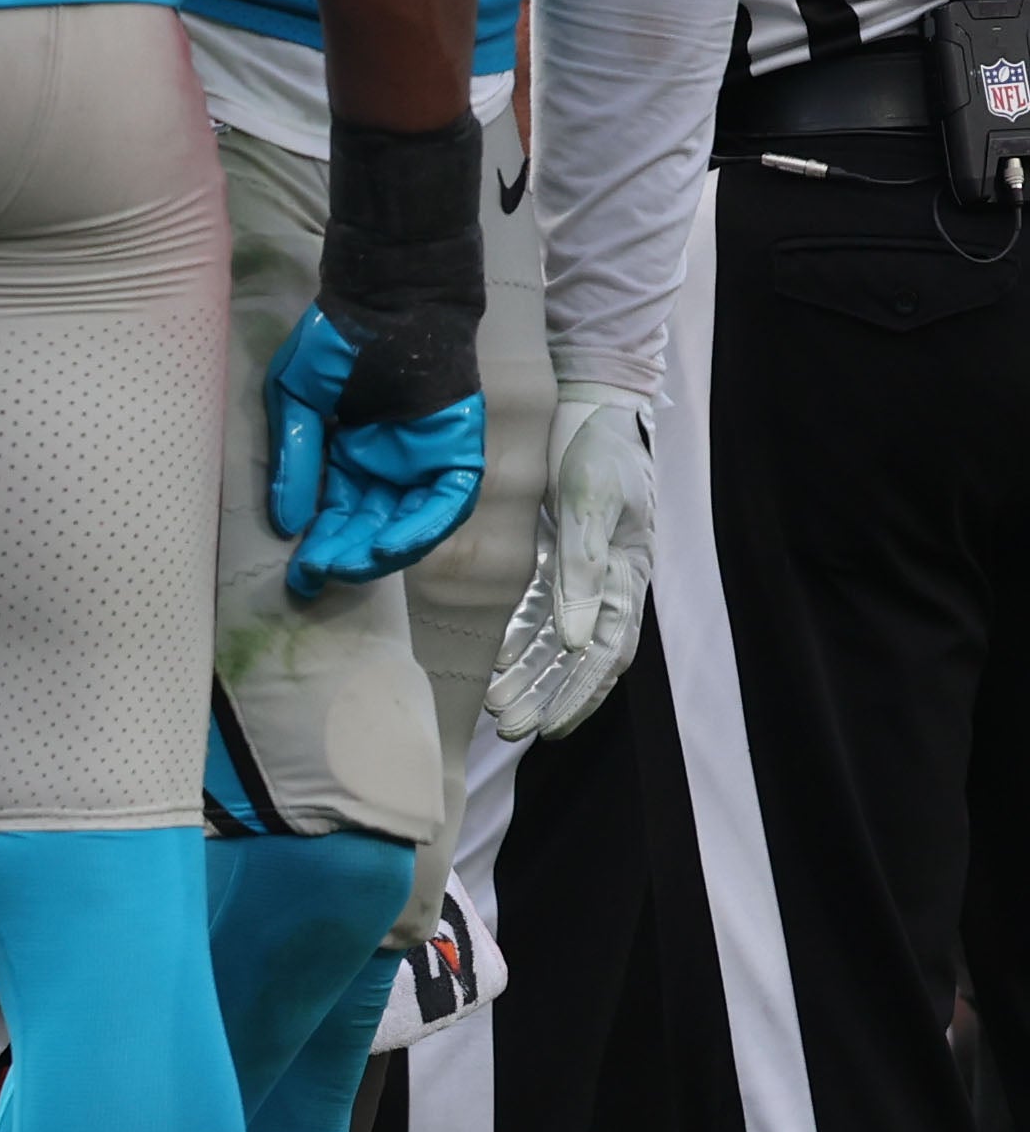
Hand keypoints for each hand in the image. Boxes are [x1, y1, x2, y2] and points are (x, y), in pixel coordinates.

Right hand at [261, 302, 487, 595]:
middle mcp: (387, 465)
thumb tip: (287, 523)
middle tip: (318, 574)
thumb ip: (295, 460)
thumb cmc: (335, 339)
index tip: (298, 575)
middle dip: (344, 554)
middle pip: (369, 526)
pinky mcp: (456, 449)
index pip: (335, 516)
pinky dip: (424, 527)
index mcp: (348, 457)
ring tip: (351, 565)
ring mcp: (424, 459)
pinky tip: (391, 545)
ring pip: (409, 523)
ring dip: (382, 550)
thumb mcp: (295, 400)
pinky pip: (447, 500)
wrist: (387, 295)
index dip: (318, 547)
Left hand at [486, 383, 655, 740]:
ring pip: (564, 641)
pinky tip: (502, 667)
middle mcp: (614, 578)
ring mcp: (590, 570)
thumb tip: (576, 642)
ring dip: (534, 677)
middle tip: (509, 727)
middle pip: (586, 655)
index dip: (579, 691)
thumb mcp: (587, 502)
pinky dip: (526, 642)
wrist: (588, 404)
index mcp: (630, 570)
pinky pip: (547, 613)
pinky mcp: (564, 558)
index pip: (609, 649)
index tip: (549, 726)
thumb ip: (579, 569)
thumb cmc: (593, 447)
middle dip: (550, 695)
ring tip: (501, 711)